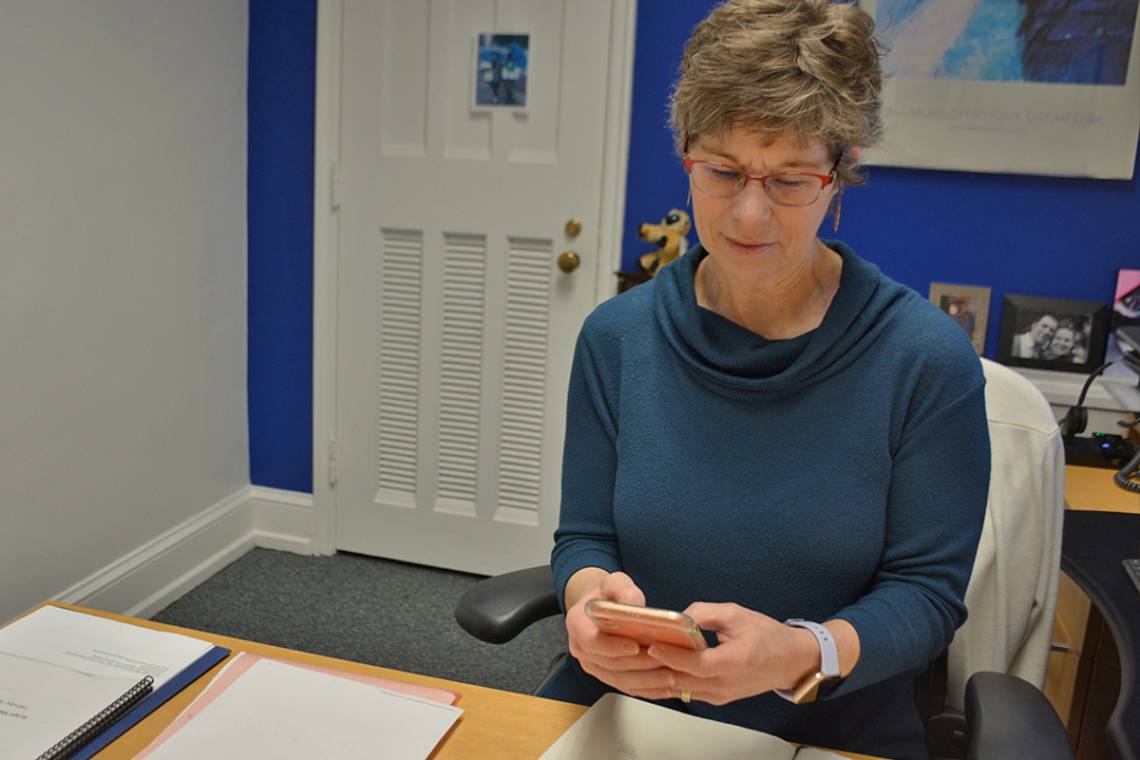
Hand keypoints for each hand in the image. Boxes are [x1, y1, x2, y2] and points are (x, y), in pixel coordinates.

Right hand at [564, 572, 676, 698]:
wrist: (600, 607)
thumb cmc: (607, 594)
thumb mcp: (614, 582)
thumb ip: (624, 590)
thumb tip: (636, 606)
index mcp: (577, 623)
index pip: (592, 641)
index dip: (613, 646)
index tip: (635, 646)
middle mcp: (580, 648)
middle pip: (610, 663)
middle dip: (638, 664)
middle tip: (663, 661)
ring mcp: (593, 664)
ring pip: (619, 679)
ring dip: (646, 680)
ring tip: (670, 676)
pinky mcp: (606, 675)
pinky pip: (626, 686)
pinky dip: (647, 689)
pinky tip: (666, 687)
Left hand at [641, 602, 817, 704]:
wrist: (790, 661)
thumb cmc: (766, 635)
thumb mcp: (736, 614)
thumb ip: (705, 613)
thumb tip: (678, 616)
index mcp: (734, 662)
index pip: (696, 665)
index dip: (672, 656)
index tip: (652, 646)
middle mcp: (725, 685)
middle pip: (682, 680)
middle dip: (656, 665)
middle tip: (635, 648)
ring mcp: (720, 696)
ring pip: (681, 689)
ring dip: (659, 675)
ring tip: (638, 656)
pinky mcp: (716, 699)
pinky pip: (687, 692)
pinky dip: (670, 680)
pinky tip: (655, 667)